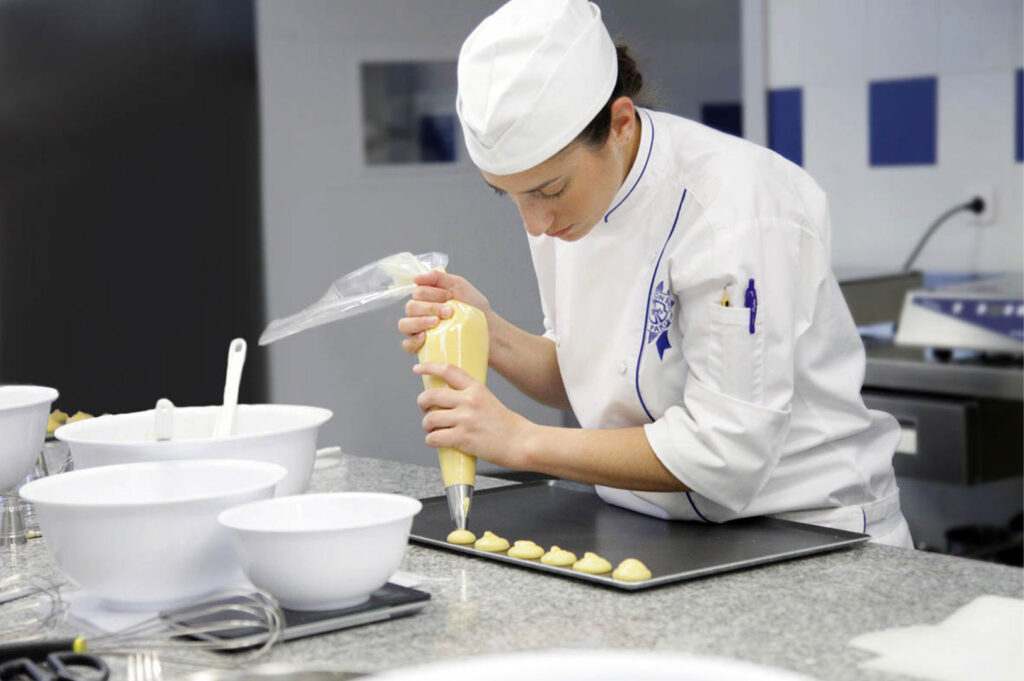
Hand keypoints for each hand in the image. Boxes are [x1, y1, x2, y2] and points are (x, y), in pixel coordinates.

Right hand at [398, 271, 490, 354]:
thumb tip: (416, 277)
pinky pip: (407, 345)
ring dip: (420, 322)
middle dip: (431, 307)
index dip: (432, 293)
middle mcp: (420, 313)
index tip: (450, 296)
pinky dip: (413, 341)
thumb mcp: (459, 285)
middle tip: (449, 311)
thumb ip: (438, 277)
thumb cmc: (474, 307)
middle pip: (411, 307)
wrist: (489, 330)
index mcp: (426, 298)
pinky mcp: (423, 347)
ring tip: (437, 322)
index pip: (417, 292)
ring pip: (405, 324)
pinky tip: (425, 337)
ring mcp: (419, 330)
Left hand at [414, 362, 532, 468]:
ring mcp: (465, 420)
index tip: (418, 368)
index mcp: (476, 389)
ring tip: (433, 430)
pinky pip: (434, 438)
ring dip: (427, 426)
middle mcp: (469, 401)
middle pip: (431, 395)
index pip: (448, 370)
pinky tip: (438, 441)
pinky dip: (431, 441)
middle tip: (425, 408)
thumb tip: (447, 399)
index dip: (429, 367)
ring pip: (429, 419)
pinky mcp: (462, 438)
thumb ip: (469, 397)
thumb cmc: (506, 425)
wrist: (521, 442)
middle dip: (422, 402)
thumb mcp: (489, 400)